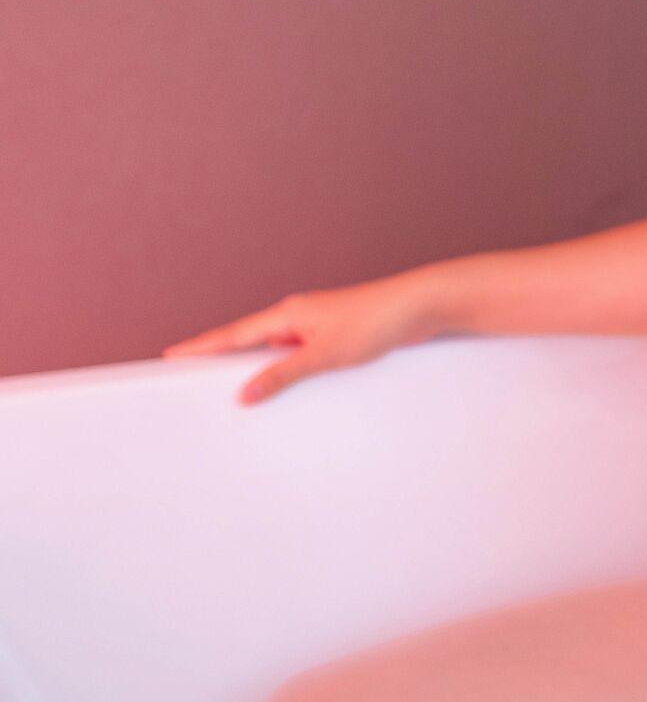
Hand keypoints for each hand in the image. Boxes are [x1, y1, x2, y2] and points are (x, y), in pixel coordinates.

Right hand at [160, 273, 439, 404]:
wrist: (421, 306)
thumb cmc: (377, 321)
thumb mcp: (325, 355)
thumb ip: (284, 375)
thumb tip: (244, 393)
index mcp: (288, 315)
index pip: (233, 336)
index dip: (201, 347)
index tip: (170, 355)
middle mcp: (298, 317)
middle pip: (249, 343)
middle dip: (221, 362)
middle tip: (189, 379)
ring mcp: (317, 327)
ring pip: (275, 353)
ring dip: (257, 371)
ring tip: (231, 395)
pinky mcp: (336, 337)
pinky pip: (299, 358)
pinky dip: (286, 373)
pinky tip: (287, 391)